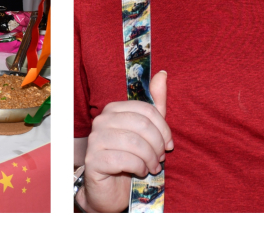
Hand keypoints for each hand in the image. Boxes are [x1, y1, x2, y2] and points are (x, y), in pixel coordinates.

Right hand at [82, 71, 170, 212]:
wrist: (110, 189)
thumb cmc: (130, 158)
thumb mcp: (147, 132)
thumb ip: (155, 104)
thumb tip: (163, 74)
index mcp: (114, 109)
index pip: (146, 110)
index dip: (163, 128)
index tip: (168, 144)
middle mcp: (102, 120)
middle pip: (142, 125)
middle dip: (157, 145)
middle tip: (160, 158)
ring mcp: (96, 139)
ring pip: (135, 143)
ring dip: (150, 159)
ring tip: (152, 167)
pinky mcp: (94, 159)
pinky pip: (125, 159)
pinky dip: (139, 168)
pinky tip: (139, 172)